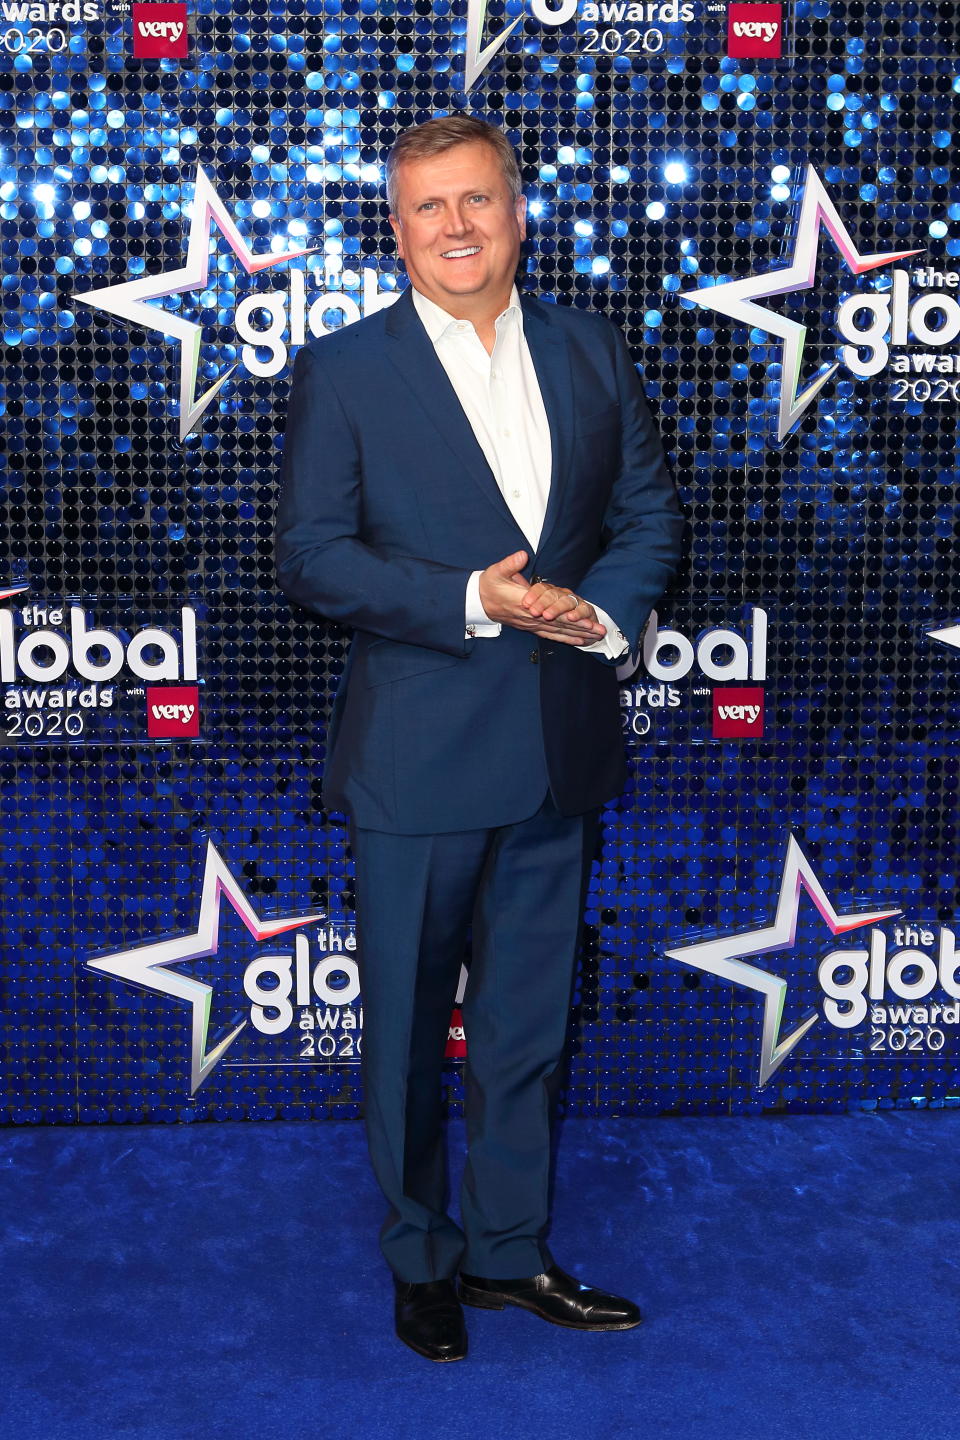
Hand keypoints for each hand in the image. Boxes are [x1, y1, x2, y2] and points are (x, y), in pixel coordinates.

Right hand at [478, 552, 606, 646]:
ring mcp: (530, 624)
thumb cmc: (488, 585)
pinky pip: (550, 635)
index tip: (586, 618)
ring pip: (557, 632)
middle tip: (599, 630)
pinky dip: (566, 638)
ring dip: (577, 635)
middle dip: (581, 628)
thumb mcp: (496, 571)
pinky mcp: (531, 627)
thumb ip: (510, 563)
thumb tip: (523, 555)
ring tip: (595, 637)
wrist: (477, 601)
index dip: (569, 615)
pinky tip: (579, 641)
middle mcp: (530, 617)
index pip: (551, 611)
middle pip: (559, 624)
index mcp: (524, 603)